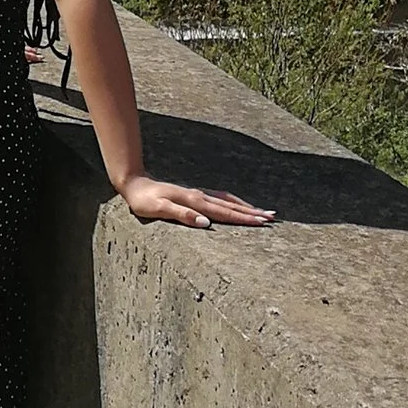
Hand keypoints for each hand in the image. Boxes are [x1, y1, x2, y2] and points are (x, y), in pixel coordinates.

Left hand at [117, 173, 274, 228]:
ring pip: (228, 201)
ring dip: (246, 207)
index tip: (262, 222)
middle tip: (273, 218)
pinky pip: (220, 199)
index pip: (224, 213)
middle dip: (252, 213)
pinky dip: (234, 203)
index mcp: (194, 202)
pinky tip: (238, 206)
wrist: (135, 184)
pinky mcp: (195, 195)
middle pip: (231, 206)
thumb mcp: (158, 209)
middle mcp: (199, 196)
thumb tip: (206, 223)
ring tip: (263, 212)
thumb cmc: (144, 201)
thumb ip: (181, 215)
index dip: (244, 218)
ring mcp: (198, 194)